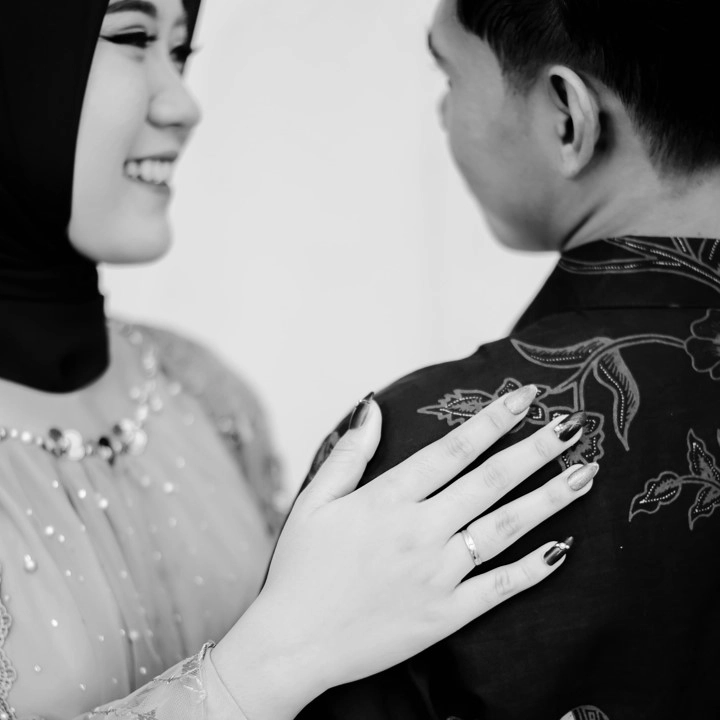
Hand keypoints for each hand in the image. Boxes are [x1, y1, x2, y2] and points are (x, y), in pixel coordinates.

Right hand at [214, 386, 594, 718]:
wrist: (293, 644)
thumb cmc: (300, 569)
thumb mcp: (313, 501)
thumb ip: (349, 452)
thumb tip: (372, 404)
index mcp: (388, 500)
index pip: (452, 449)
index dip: (492, 419)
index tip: (525, 396)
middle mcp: (420, 531)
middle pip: (490, 481)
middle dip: (535, 450)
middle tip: (572, 425)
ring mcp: (437, 574)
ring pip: (505, 528)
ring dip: (548, 499)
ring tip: (585, 474)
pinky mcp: (446, 614)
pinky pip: (499, 588)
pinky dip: (533, 570)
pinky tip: (563, 550)